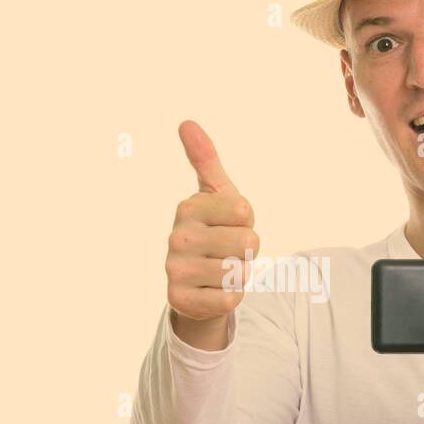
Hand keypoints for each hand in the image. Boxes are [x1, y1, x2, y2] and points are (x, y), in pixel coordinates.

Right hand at [166, 121, 259, 345]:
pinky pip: (230, 298)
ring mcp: (175, 270)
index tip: (229, 224)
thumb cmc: (214, 232)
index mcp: (187, 207)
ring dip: (239, 274)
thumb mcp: (216, 195)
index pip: (244, 210)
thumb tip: (186, 122)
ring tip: (220, 271)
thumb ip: (206, 159)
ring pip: (240, 272)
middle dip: (246, 250)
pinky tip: (214, 291)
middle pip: (248, 242)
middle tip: (227, 251)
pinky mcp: (181, 301)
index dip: (247, 221)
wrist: (197, 284)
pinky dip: (231, 297)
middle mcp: (176, 237)